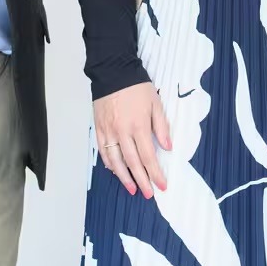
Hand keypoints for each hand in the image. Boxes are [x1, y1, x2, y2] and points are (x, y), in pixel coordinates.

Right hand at [93, 81, 170, 198]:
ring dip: (124, 177)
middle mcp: (122, 132)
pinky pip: (103, 151)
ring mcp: (108, 131)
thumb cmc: (136, 86)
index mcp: (139, 126)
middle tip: (149, 194)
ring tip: (132, 189)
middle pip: (132, 163)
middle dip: (141, 181)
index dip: (155, 173)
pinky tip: (115, 170)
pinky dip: (109, 163)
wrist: (113, 72)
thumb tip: (168, 146)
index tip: (162, 185)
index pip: (148, 156)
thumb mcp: (155, 103)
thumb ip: (161, 126)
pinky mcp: (98, 129)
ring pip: (116, 161)